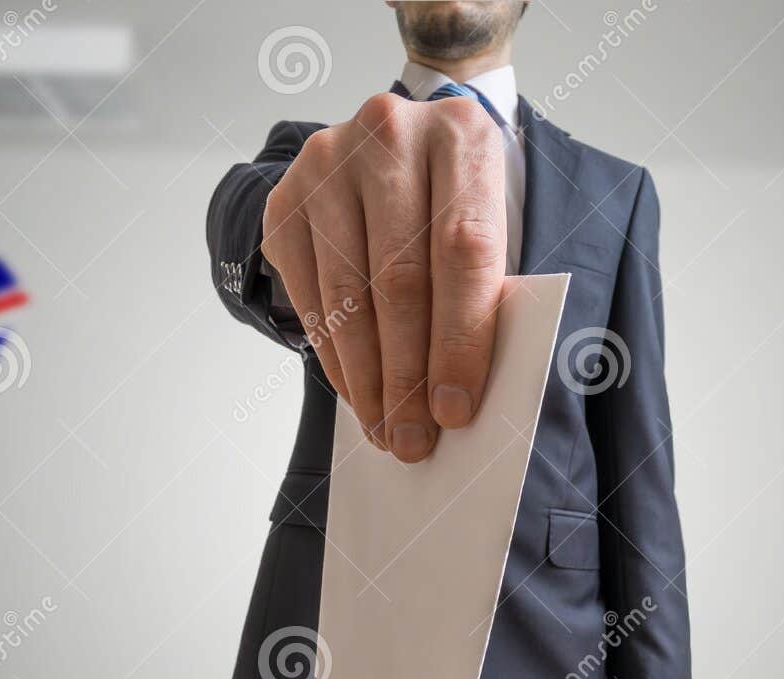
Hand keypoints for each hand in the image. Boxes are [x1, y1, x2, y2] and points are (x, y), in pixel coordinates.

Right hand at [260, 92, 506, 461]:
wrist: (408, 138)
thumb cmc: (463, 200)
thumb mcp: (498, 221)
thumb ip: (489, 288)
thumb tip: (460, 395)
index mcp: (462, 135)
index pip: (462, 250)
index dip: (459, 339)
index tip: (455, 410)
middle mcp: (388, 134)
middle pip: (399, 278)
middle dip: (407, 375)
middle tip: (413, 440)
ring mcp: (327, 162)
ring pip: (348, 293)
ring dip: (367, 378)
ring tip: (385, 430)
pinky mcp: (286, 198)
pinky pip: (308, 295)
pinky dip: (334, 355)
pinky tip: (356, 394)